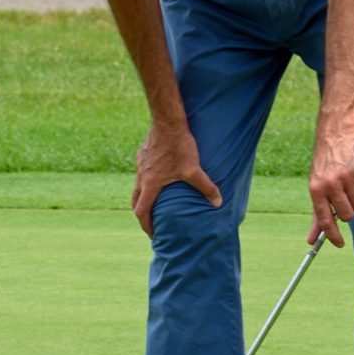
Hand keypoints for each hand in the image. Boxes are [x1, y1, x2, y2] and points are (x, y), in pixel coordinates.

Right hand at [133, 121, 221, 236]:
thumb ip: (206, 187)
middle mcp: (141, 177)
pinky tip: (160, 179)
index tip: (153, 234)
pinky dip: (147, 183)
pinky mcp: (142, 155)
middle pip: (135, 202)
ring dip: (145, 198)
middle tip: (153, 223)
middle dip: (143, 215)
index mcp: (150, 184)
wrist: (167, 120)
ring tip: (157, 203)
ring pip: (138, 187)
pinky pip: (142, 174)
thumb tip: (218, 203)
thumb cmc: (178, 145)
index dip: (146, 225)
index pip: (141, 212)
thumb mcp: (193, 168)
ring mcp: (140, 165)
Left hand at [308, 112, 353, 248]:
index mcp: (315, 190)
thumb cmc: (326, 159)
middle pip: (349, 215)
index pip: (324, 221)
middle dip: (352, 209)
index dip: (333, 235)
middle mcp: (329, 185)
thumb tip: (311, 240)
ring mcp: (345, 177)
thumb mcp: (317, 184)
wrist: (336, 128)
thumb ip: (318, 213)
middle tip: (349, 195)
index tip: (340, 244)